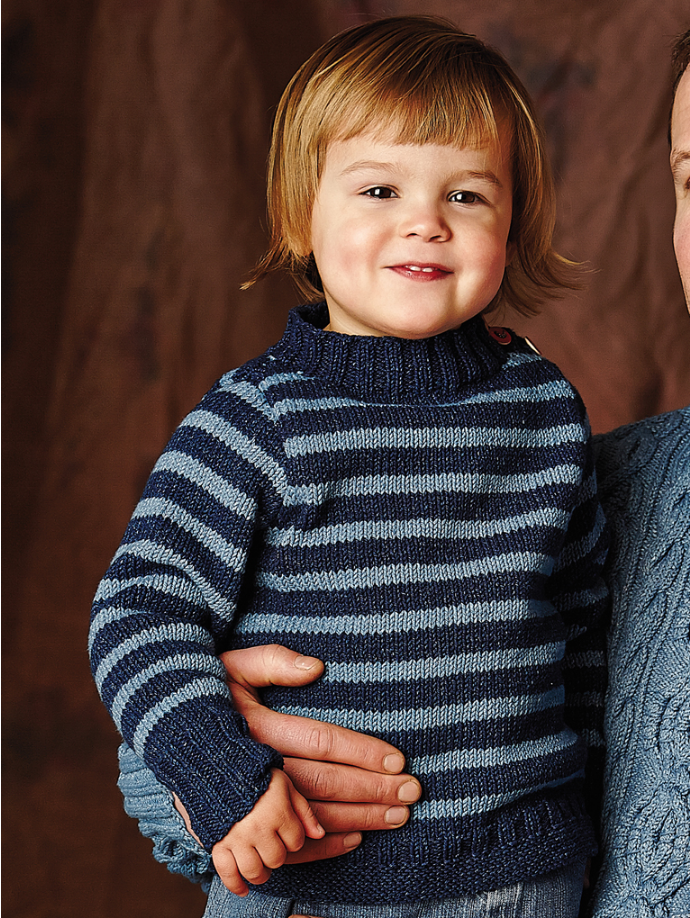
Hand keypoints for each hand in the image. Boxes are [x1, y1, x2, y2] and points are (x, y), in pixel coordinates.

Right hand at [211, 769, 323, 895]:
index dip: (294, 838)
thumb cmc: (257, 775)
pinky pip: (227, 873)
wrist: (219, 768)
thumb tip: (320, 834)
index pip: (296, 842)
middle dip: (277, 855)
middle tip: (271, 844)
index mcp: (277, 812)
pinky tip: (243, 889)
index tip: (285, 830)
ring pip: (254, 871)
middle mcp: (258, 828)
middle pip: (276, 859)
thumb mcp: (285, 785)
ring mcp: (236, 838)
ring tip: (261, 866)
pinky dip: (235, 885)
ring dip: (260, 873)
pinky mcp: (218, 843)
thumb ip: (303, 810)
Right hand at [220, 644, 421, 861]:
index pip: (320, 741)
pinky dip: (324, 847)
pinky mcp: (240, 830)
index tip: (398, 758)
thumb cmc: (205, 693)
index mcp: (255, 728)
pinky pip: (287, 847)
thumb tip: (316, 667)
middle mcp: (254, 769)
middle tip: (413, 790)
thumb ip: (273, 661)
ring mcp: (247, 805)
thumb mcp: (233, 665)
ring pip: (313, 818)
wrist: (162, 736)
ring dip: (359, 818)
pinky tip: (355, 840)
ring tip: (398, 815)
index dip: (361, 751)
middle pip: (324, 783)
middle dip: (373, 788)